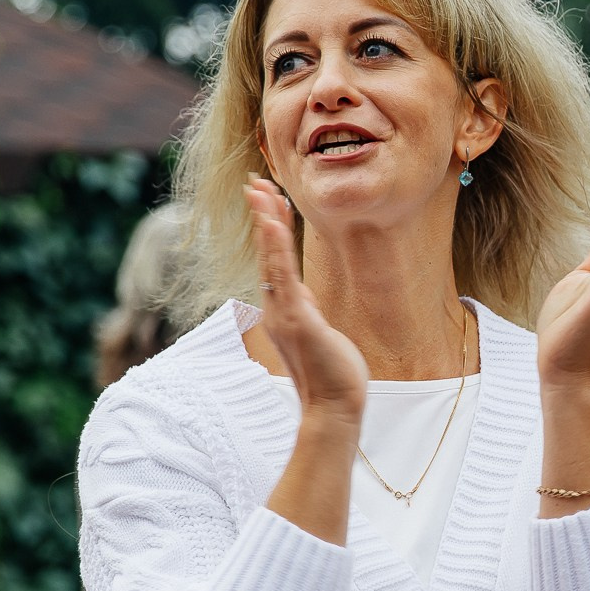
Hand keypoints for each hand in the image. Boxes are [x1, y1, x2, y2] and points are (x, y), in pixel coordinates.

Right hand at [246, 177, 366, 420]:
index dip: (271, 229)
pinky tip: (274, 221)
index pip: (275, 261)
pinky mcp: (297, 318)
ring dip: (266, 222)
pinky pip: (284, 275)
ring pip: (272, 258)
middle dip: (262, 215)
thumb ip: (308, 312)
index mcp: (284, 310)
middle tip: (256, 182)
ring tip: (261, 190)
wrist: (333, 409)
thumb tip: (305, 296)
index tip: (268, 199)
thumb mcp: (320, 334)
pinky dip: (277, 245)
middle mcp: (277, 309)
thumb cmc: (332, 377)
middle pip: (267, 253)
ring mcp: (284, 313)